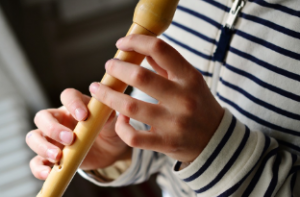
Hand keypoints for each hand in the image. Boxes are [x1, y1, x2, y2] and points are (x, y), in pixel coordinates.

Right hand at [26, 89, 130, 179]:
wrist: (109, 151)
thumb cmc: (108, 131)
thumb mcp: (112, 123)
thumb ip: (107, 116)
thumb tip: (107, 109)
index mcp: (75, 106)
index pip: (68, 96)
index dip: (73, 103)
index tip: (83, 116)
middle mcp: (59, 119)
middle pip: (43, 117)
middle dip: (53, 128)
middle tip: (70, 139)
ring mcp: (52, 138)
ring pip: (34, 137)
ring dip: (42, 147)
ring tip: (57, 157)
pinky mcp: (50, 157)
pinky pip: (36, 161)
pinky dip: (38, 167)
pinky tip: (47, 173)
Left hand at [89, 35, 224, 162]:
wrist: (215, 139)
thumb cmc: (198, 104)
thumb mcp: (190, 80)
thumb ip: (167, 64)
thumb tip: (141, 48)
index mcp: (189, 78)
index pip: (160, 49)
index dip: (136, 42)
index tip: (122, 43)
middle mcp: (183, 99)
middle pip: (139, 77)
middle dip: (116, 69)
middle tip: (108, 66)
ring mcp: (173, 123)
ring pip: (130, 107)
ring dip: (108, 96)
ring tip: (98, 89)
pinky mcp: (165, 143)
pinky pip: (132, 136)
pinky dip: (121, 126)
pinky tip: (120, 119)